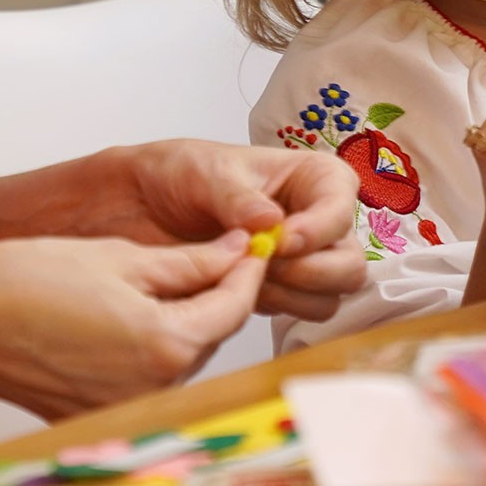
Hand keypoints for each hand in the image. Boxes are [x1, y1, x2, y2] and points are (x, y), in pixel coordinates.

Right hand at [0, 233, 265, 419]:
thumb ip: (191, 262)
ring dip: (186, 321)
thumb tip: (237, 251)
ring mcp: (124, 407)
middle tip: (215, 255)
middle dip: (219, 295)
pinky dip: (153, 346)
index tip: (253, 246)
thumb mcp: (123, 257)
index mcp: (165, 345)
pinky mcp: (99, 414)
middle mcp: (152, 388)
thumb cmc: (26, 281)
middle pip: (213, 334)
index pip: (235, 307)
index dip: (248, 271)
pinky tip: (133, 316)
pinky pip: (149, 376)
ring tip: (165, 282)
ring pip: (183, 356)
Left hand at [95, 141, 366, 322]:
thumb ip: (238, 198)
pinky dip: (274, 309)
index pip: (341, 208)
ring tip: (246, 276)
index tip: (280, 240)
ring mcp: (302, 259)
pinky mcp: (279, 289)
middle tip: (266, 266)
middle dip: (313, 271)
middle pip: (349, 262)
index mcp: (314, 179)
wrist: (135, 206)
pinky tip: (238, 290)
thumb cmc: (178, 172)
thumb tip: (272, 222)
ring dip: (292, 294)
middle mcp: (318, 220)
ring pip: (329, 295)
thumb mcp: (206, 172)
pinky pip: (299, 314)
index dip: (318, 230)